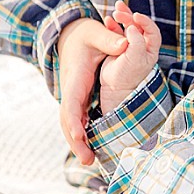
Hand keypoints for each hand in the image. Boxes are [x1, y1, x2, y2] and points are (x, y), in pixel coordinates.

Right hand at [57, 17, 126, 164]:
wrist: (69, 34)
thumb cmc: (84, 35)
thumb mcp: (95, 32)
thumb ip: (108, 40)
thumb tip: (125, 44)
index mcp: (76, 77)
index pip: (71, 103)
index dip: (74, 121)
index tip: (80, 137)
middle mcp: (71, 89)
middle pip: (68, 120)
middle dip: (75, 141)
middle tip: (87, 160)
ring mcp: (73, 95)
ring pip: (70, 123)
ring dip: (78, 142)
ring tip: (89, 161)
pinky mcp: (78, 98)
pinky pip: (76, 120)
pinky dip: (80, 134)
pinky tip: (89, 148)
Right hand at [99, 0, 160, 112]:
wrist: (115, 88)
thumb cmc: (128, 75)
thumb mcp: (135, 58)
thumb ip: (136, 41)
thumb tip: (133, 27)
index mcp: (150, 48)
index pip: (152, 30)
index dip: (145, 21)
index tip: (135, 16)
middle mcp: (141, 45)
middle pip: (138, 25)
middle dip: (129, 16)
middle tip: (119, 11)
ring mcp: (129, 45)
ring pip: (127, 26)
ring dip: (121, 17)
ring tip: (114, 11)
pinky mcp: (117, 46)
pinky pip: (116, 32)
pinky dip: (113, 25)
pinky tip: (108, 20)